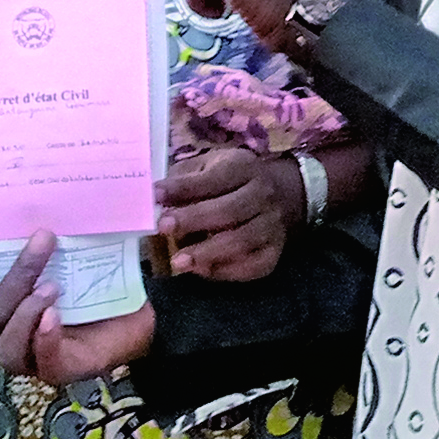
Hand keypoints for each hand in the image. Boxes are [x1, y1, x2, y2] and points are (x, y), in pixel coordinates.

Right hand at [0, 233, 156, 383]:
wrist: (150, 312)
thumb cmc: (102, 281)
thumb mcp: (68, 258)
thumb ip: (40, 245)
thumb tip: (30, 202)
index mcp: (5, 315)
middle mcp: (13, 339)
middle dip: (12, 280)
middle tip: (43, 240)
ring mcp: (35, 359)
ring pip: (6, 344)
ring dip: (24, 311)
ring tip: (51, 289)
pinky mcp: (63, 371)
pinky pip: (42, 362)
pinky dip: (44, 336)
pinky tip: (54, 316)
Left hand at [157, 146, 295, 282]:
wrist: (282, 195)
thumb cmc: (232, 181)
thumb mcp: (210, 167)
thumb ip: (184, 181)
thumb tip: (155, 198)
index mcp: (243, 168)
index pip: (214, 178)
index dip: (184, 188)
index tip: (155, 195)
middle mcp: (262, 195)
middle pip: (230, 210)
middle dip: (195, 220)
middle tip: (163, 228)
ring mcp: (272, 225)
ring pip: (242, 241)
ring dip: (208, 252)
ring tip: (178, 262)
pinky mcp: (273, 252)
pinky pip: (252, 266)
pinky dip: (226, 271)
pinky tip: (202, 271)